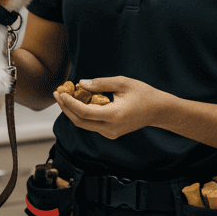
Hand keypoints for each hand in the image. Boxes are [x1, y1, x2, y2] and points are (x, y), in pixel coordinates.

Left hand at [53, 76, 171, 139]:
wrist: (158, 110)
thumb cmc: (143, 94)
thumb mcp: (122, 82)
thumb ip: (100, 83)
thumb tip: (80, 84)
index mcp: (114, 115)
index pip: (84, 112)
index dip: (69, 103)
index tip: (61, 92)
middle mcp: (110, 128)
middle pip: (80, 121)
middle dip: (66, 108)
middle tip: (58, 94)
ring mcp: (110, 133)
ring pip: (84, 125)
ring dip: (72, 111)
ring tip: (64, 96)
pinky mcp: (110, 133)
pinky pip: (91, 124)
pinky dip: (82, 114)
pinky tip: (78, 102)